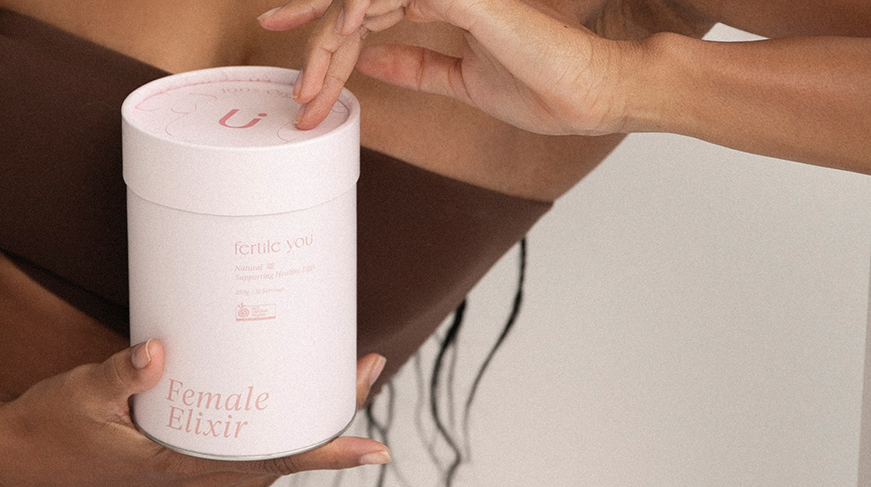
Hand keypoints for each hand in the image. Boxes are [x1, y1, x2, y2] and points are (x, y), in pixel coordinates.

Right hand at [0, 340, 389, 486]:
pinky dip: (261, 440)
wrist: (4, 467)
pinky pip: (230, 461)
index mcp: (176, 470)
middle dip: (329, 426)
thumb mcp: (79, 394)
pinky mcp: (166, 470)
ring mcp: (179, 481)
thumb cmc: (40, 432)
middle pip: (280, 460)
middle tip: (363, 373)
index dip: (327, 454)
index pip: (270, 463)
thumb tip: (159, 350)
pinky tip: (266, 410)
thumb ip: (120, 372)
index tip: (376, 443)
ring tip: (329, 389)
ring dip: (301, 433)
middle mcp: (188, 483)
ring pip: (259, 464)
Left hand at [259, 0, 639, 135]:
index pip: (369, 10)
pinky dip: (365, 11)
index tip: (302, 72)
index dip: (328, 35)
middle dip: (312, 23)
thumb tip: (374, 63)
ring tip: (313, 80)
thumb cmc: (543, 87)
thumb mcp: (461, 81)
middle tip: (280, 50)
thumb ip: (417, 66)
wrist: (590, 95)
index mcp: (442, 5)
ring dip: (332, 37)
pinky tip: (345, 36)